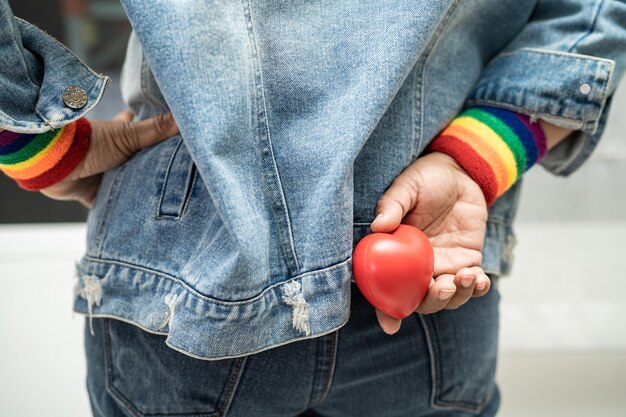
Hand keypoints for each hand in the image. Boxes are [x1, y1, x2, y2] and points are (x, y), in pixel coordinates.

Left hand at [41, 111, 178, 206]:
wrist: (52, 165)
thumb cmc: (87, 144)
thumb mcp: (126, 136)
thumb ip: (154, 129)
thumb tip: (183, 118)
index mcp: (118, 135)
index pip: (140, 128)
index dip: (155, 130)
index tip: (175, 135)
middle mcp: (111, 155)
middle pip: (137, 158)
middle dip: (151, 164)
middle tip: (177, 172)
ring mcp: (102, 174)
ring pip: (125, 182)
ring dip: (138, 188)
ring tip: (164, 198)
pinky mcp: (93, 194)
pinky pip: (110, 205)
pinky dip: (121, 211)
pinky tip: (138, 218)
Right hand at [370, 151, 489, 333]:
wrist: (461, 171)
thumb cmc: (426, 178)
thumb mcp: (406, 186)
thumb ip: (392, 205)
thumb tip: (378, 226)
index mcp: (395, 254)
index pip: (386, 287)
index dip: (385, 309)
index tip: (390, 326)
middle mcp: (417, 266)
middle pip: (420, 300)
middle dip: (433, 301)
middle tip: (444, 285)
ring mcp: (443, 266)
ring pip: (448, 297)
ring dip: (458, 295)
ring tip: (466, 275)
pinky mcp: (467, 261)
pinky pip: (473, 285)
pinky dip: (478, 287)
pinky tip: (479, 277)